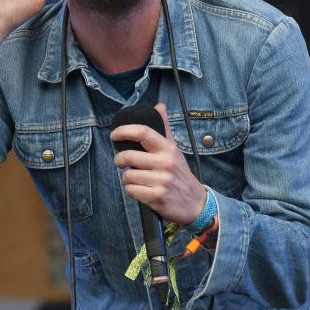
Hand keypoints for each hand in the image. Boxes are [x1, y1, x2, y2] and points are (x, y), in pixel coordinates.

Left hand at [111, 103, 206, 224]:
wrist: (195, 203)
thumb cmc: (180, 174)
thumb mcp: (174, 150)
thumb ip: (164, 128)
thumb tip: (159, 106)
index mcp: (168, 149)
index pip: (143, 132)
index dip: (124, 131)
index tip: (114, 135)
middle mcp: (165, 163)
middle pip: (129, 156)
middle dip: (119, 160)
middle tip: (121, 162)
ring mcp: (162, 180)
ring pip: (128, 176)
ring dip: (128, 178)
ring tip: (138, 179)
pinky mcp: (157, 197)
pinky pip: (131, 191)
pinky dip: (132, 191)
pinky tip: (141, 190)